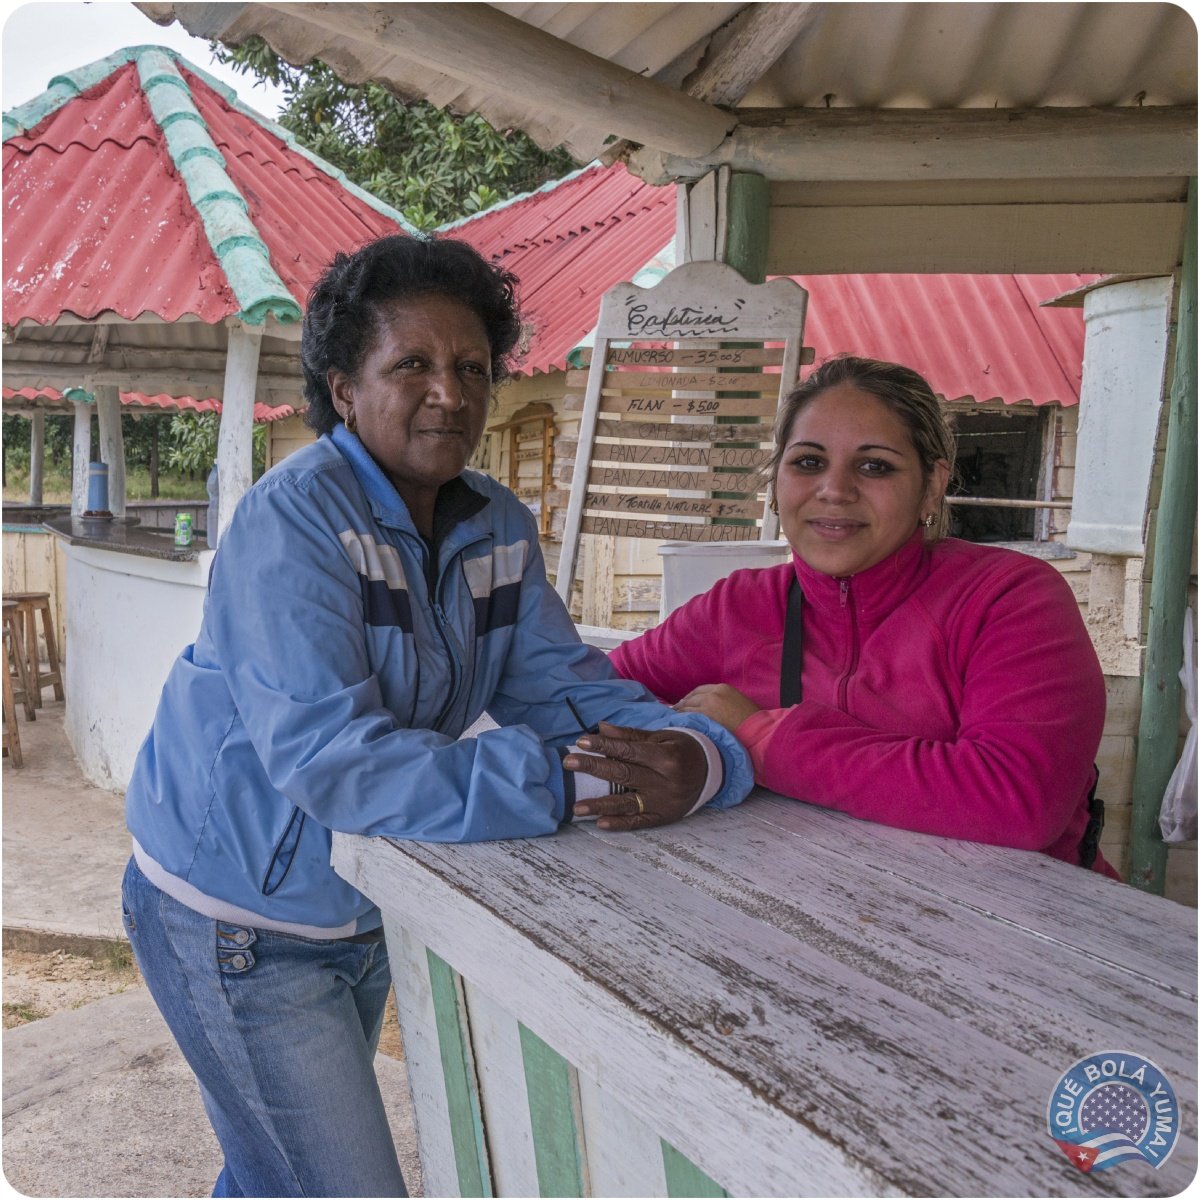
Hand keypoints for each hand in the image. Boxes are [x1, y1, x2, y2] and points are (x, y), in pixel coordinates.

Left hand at [564, 722, 705, 831]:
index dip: (604, 746)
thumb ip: (632, 735)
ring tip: (576, 807)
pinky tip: (600, 824)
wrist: (712, 771)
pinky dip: (620, 824)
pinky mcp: (665, 817)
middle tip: (569, 763)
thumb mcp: (662, 738)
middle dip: (594, 768)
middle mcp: (666, 781)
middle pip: (623, 774)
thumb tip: (602, 728)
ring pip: (627, 803)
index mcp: (666, 757)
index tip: (581, 741)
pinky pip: (639, 822)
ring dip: (600, 805)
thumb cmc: (682, 750)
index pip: (628, 750)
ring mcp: (665, 802)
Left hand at [673, 684, 759, 733]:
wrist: (755, 729)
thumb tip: (711, 706)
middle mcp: (713, 693)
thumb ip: (723, 700)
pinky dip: (681, 718)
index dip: (691, 696)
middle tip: (676, 710)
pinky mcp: (704, 718)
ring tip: (674, 717)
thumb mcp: (737, 701)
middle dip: (683, 703)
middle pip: (692, 697)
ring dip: (679, 711)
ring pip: (687, 706)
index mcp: (722, 688)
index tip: (686, 702)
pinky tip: (678, 722)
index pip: (700, 690)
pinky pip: (688, 716)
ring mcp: (708, 705)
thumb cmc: (751, 719)